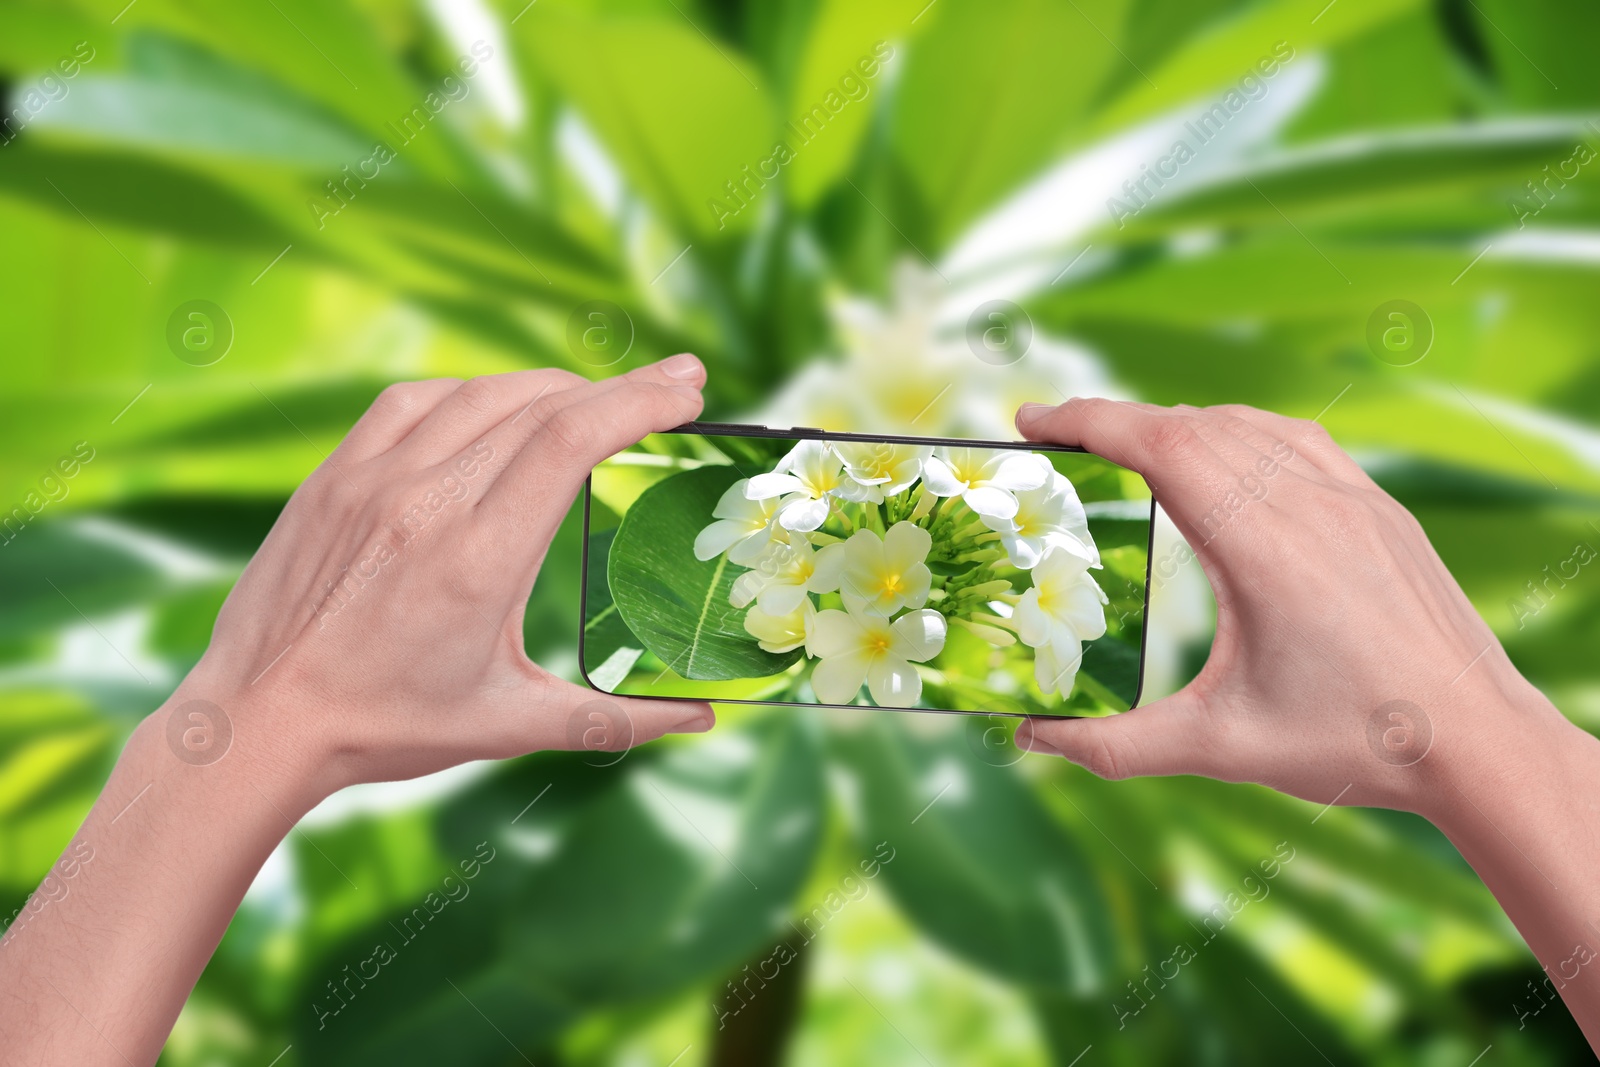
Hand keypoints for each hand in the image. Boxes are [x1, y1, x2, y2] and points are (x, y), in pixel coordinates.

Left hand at [175, 354, 716, 806]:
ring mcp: (373, 480)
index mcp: (479, 560)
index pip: (571, 440)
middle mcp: (426, 503)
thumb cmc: (386, 727)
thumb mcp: (511, 726)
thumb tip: (702, 720)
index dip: (639, 400)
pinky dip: (472, 391)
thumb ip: (617, 719)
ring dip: (553, 386)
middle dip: (621, 387)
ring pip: (482, 393)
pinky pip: (415, 401)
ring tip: (599, 398)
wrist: (259, 721)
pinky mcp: (336, 476)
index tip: (691, 390)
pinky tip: (498, 406)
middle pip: (541, 405)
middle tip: (677, 383)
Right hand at [1011, 398, 1568, 815]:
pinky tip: (1225, 457)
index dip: (1088, 420)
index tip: (1032, 419)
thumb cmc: (1356, 742)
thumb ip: (1115, 745)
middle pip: (1193, 424)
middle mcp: (1308, 504)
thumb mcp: (1220, 746)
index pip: (1162, 445)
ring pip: (1247, 424)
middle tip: (1058, 440)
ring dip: (1177, 423)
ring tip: (1127, 448)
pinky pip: (1297, 440)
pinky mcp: (1381, 510)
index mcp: (1262, 547)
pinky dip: (1241, 431)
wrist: (1480, 743)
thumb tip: (1032, 739)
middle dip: (1116, 421)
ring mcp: (1353, 499)